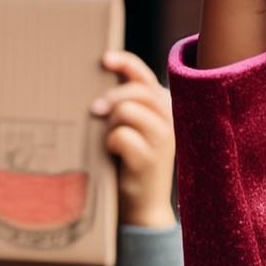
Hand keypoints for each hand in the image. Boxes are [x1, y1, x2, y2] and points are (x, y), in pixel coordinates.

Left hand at [93, 51, 176, 228]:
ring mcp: (164, 139)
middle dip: (111, 98)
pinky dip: (110, 143)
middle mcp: (171, 119)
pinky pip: (120, 136)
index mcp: (167, 106)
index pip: (145, 75)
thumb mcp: (133, 127)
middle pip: (136, 91)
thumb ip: (125, 104)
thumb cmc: (130, 161)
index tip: (104, 60)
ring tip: (109, 139)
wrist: (143, 205)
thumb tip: (95, 77)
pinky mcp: (150, 159)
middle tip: (94, 111)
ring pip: (127, 111)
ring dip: (110, 123)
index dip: (125, 63)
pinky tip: (113, 154)